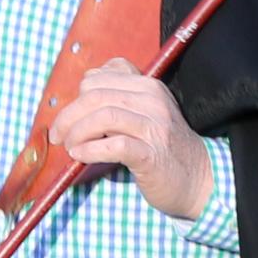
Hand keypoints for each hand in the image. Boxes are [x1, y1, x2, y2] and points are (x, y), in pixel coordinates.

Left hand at [47, 62, 212, 221]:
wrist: (198, 179)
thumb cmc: (162, 148)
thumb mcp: (145, 113)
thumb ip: (119, 97)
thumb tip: (82, 92)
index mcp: (147, 86)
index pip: (98, 78)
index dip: (76, 97)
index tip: (68, 118)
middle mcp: (152, 101)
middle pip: (95, 96)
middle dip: (68, 116)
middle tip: (59, 136)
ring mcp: (155, 127)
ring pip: (102, 117)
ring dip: (77, 133)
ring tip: (70, 147)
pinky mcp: (152, 155)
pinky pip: (114, 145)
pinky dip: (90, 150)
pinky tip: (81, 156)